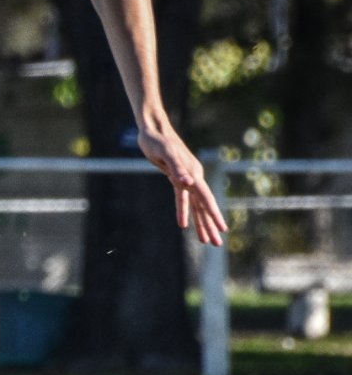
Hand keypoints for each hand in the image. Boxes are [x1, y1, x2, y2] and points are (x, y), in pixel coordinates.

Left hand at [138, 123, 227, 246]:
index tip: (222, 229)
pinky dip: (183, 211)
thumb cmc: (157, 140)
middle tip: (217, 244)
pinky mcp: (176, 178)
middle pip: (204, 205)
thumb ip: (176, 168)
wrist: (152, 129)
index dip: (214, 214)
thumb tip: (187, 182)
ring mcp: (186, 178)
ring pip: (195, 206)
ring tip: (205, 240)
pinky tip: (183, 225)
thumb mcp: (165, 153)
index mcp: (193, 173)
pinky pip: (182, 199)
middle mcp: (193, 177)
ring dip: (200, 222)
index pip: (206, 198)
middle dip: (210, 225)